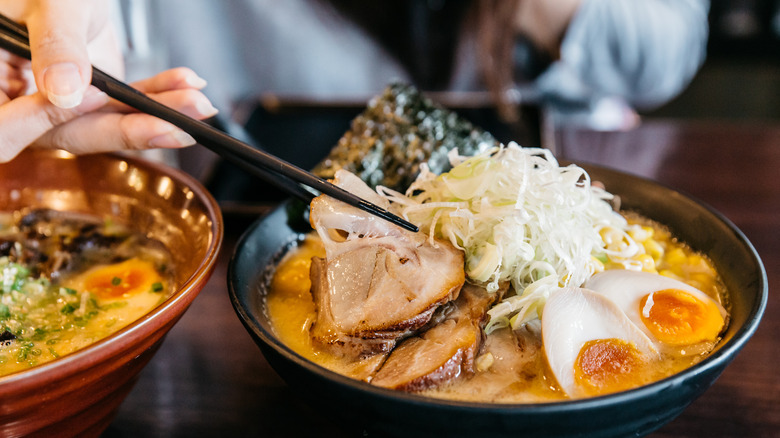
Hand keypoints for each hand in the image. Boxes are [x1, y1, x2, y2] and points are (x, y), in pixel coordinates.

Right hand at [0, 0, 217, 161]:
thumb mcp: (48, 6)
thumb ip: (54, 46)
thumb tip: (64, 93)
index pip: (6, 129)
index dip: (47, 120)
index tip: (94, 98)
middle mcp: (20, 104)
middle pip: (70, 132)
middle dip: (130, 129)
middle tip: (176, 126)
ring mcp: (58, 106)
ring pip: (106, 122)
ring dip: (156, 114)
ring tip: (198, 102)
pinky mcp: (91, 99)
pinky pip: (124, 104)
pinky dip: (158, 94)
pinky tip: (187, 85)